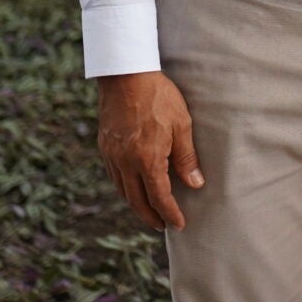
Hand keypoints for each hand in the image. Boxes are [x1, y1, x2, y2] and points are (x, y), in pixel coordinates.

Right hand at [96, 71, 202, 230]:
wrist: (125, 76)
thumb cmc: (159, 97)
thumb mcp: (182, 125)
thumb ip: (187, 157)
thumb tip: (196, 184)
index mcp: (147, 159)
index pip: (160, 197)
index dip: (170, 213)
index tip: (179, 224)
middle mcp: (126, 163)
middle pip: (137, 201)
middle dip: (151, 217)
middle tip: (163, 225)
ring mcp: (112, 155)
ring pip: (123, 191)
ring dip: (136, 205)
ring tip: (150, 210)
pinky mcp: (105, 147)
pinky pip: (114, 177)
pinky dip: (125, 188)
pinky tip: (133, 187)